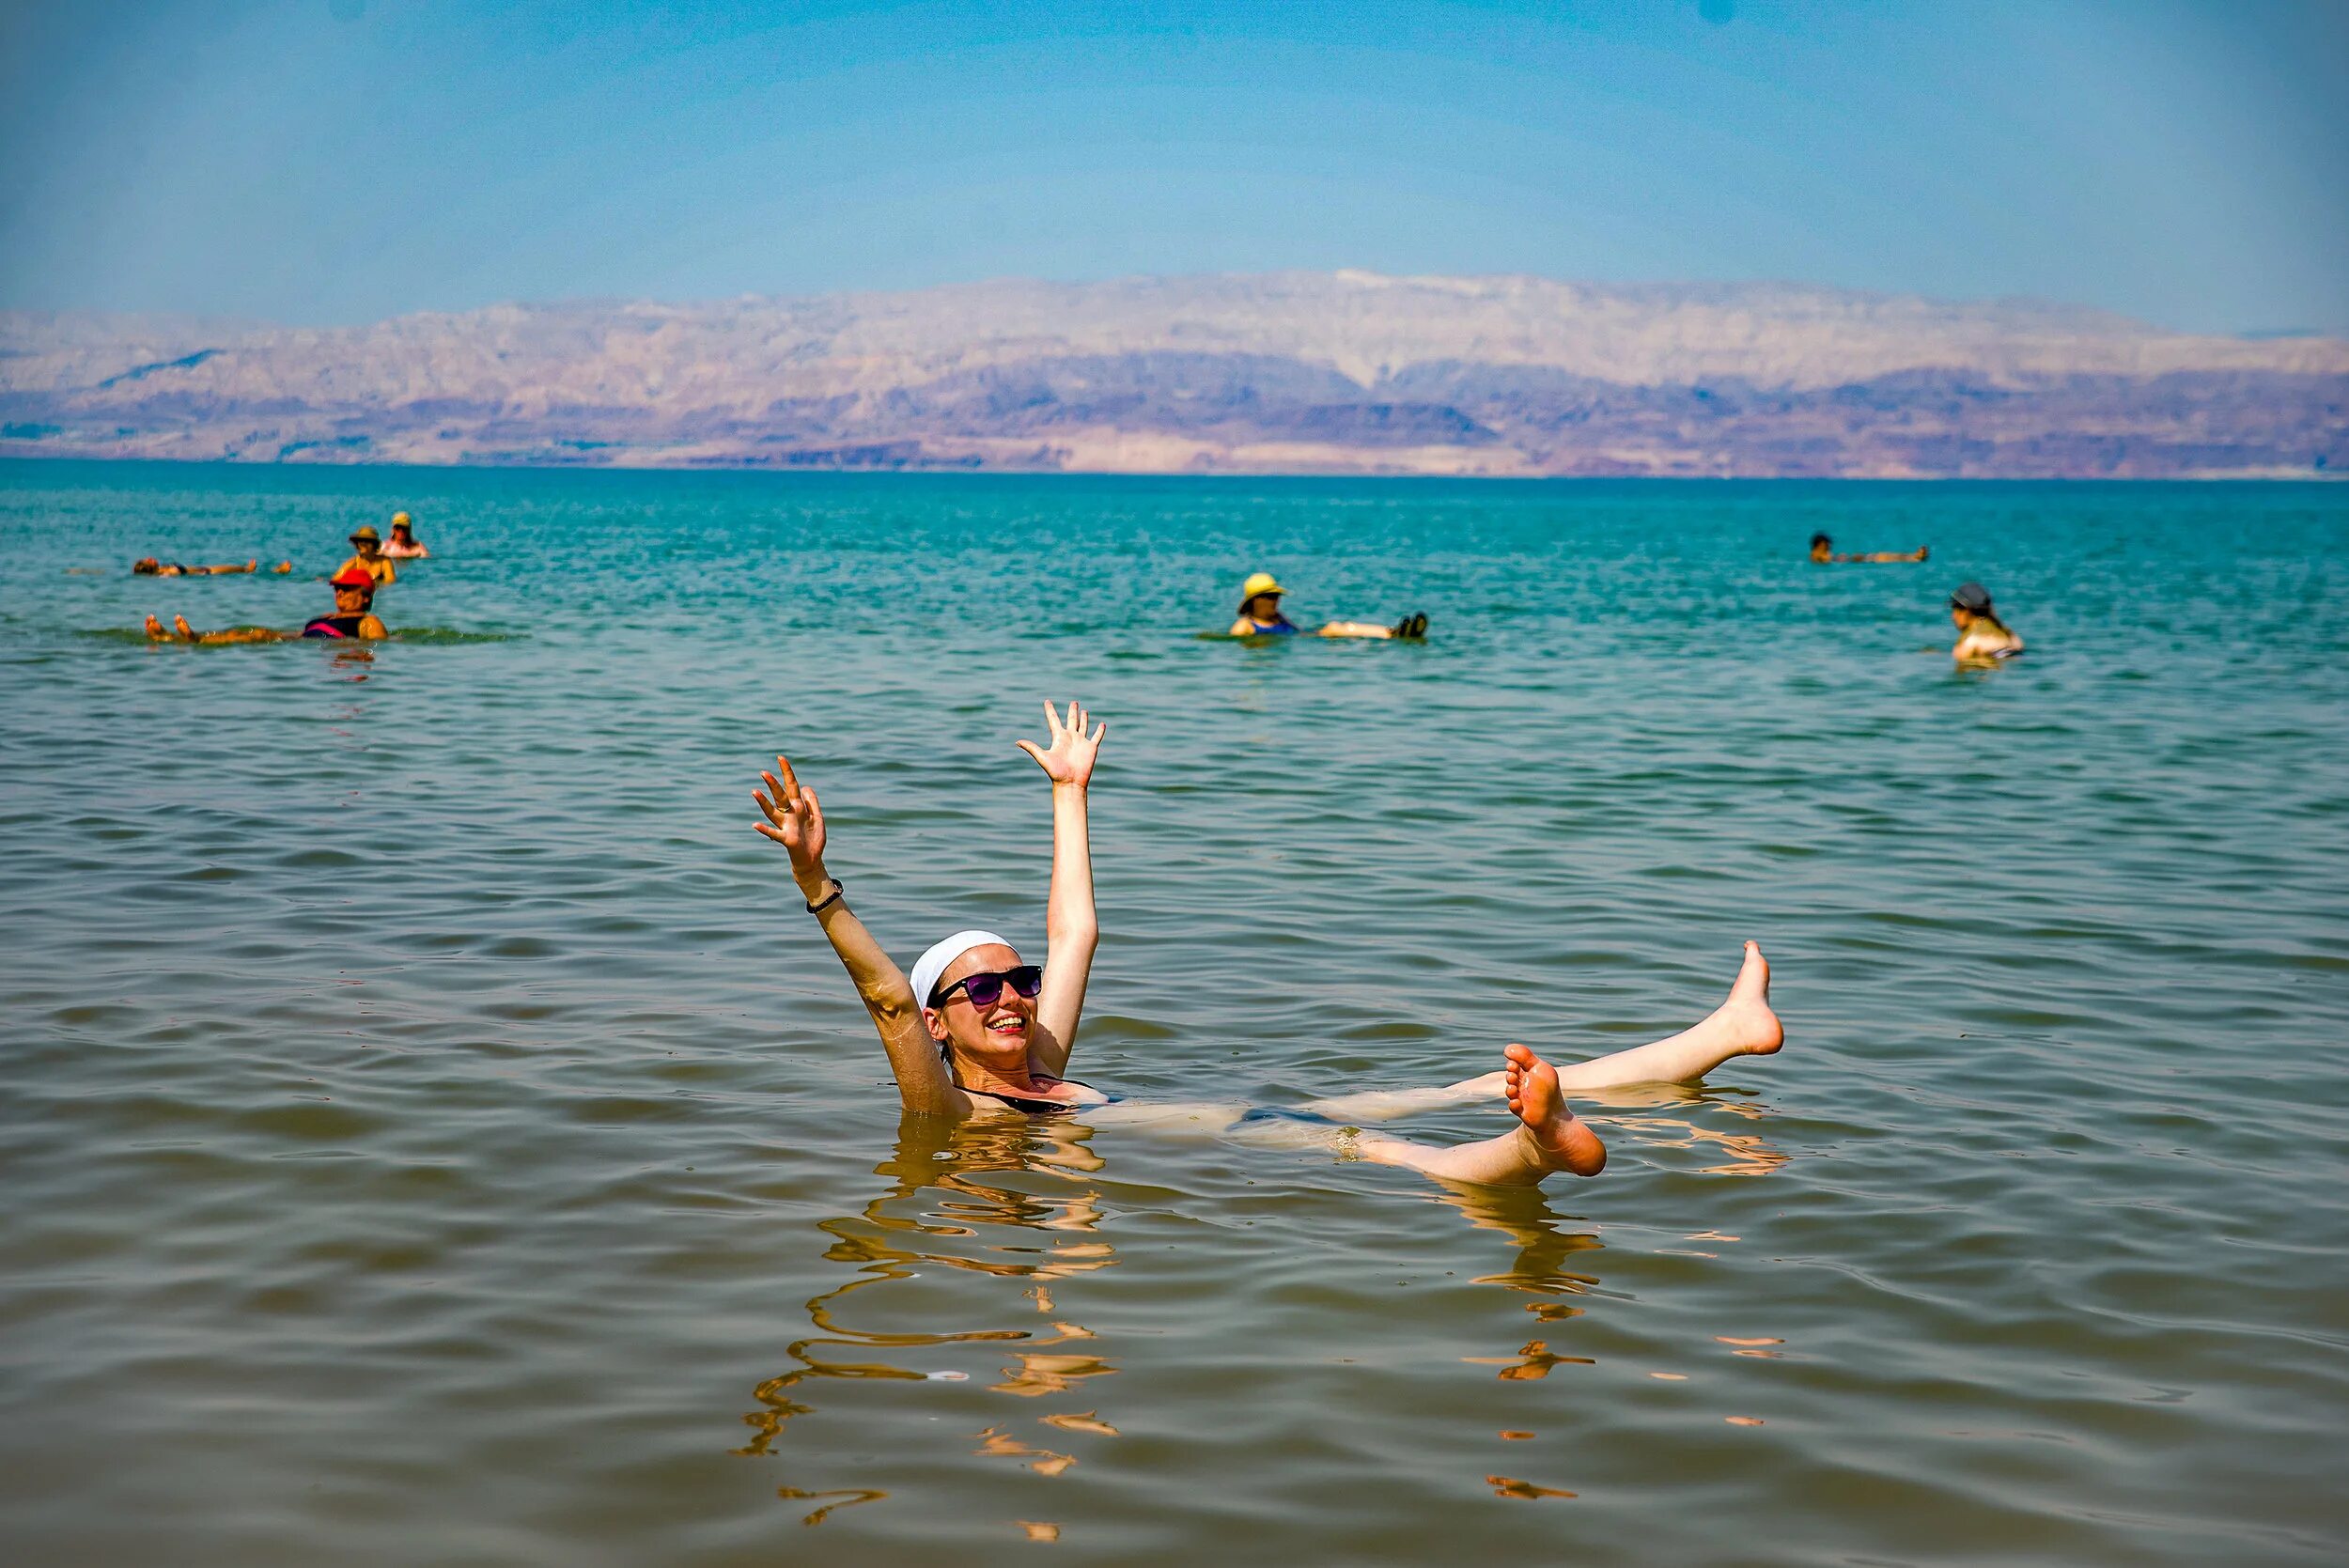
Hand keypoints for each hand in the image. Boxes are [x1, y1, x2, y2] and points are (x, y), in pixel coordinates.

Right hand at [753, 755, 828, 888]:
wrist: (812, 859)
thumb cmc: (813, 838)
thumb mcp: (817, 817)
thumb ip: (812, 801)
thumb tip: (806, 786)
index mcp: (798, 807)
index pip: (792, 786)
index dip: (787, 772)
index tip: (780, 757)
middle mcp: (789, 814)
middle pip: (780, 796)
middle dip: (773, 784)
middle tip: (764, 772)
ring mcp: (786, 826)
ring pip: (772, 812)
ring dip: (763, 802)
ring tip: (754, 791)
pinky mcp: (786, 838)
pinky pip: (773, 833)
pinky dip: (764, 829)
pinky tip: (755, 825)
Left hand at [1015, 699, 1106, 787]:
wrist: (1070, 783)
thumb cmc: (1056, 772)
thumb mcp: (1042, 757)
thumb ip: (1031, 748)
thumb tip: (1017, 742)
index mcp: (1059, 738)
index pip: (1054, 720)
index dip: (1050, 710)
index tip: (1047, 701)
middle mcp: (1070, 738)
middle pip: (1071, 720)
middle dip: (1072, 711)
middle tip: (1074, 702)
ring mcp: (1081, 742)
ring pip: (1083, 726)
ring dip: (1084, 719)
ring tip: (1084, 711)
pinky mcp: (1091, 748)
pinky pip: (1097, 737)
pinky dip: (1100, 731)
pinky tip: (1102, 724)